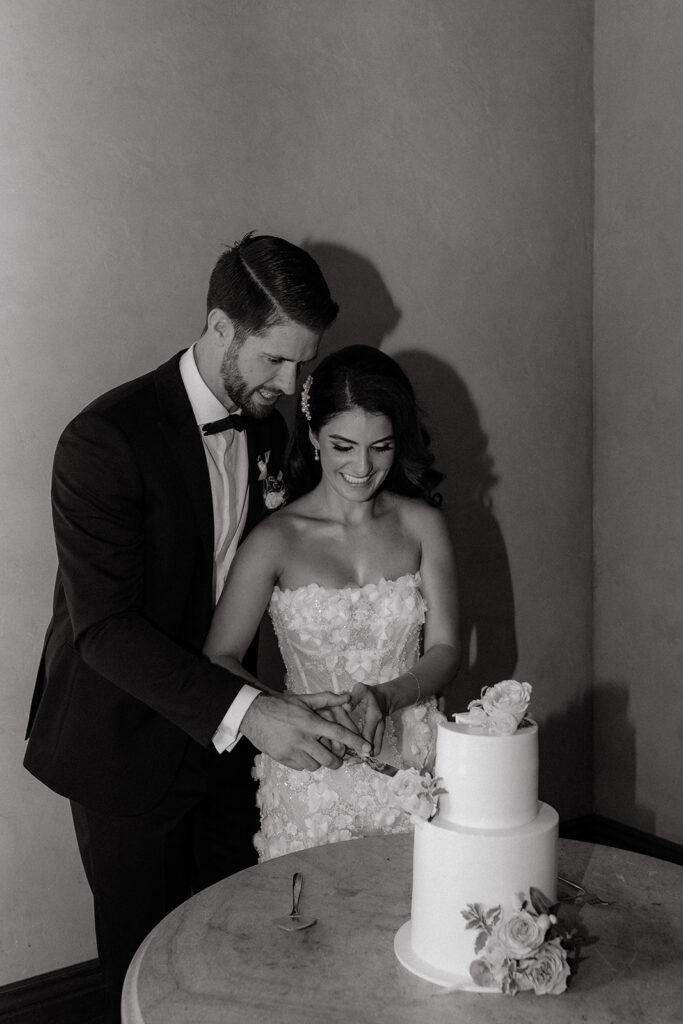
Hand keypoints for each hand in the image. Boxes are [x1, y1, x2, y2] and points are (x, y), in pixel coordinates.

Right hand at [240, 691, 370, 770]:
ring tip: (317, 752)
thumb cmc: (280, 705)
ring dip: (319, 761)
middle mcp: (302, 738)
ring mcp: (291, 750)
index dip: (355, 742)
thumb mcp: (304, 699)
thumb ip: (327, 699)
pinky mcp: (282, 758)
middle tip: (339, 758)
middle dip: (337, 761)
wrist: (253, 713)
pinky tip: (302, 753)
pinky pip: (301, 767)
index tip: (367, 749)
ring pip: (315, 765)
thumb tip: (347, 696)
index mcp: (310, 722)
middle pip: (328, 759)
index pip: (338, 734)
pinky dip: (305, 763)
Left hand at [348, 683, 389, 756]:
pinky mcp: (378, 737)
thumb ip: (354, 697)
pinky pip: (374, 749)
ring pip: (375, 751)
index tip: (349, 752)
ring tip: (349, 762)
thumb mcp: (361, 689)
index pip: (368, 734)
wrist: (383, 698)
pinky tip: (353, 757)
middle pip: (374, 748)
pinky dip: (366, 755)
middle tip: (348, 762)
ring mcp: (380, 733)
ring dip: (364, 758)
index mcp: (374, 716)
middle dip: (362, 757)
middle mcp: (379, 727)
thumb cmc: (368, 693)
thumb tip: (346, 707)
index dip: (360, 744)